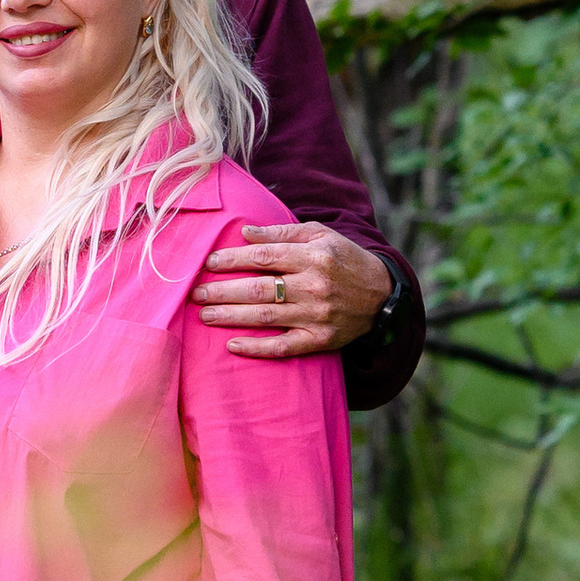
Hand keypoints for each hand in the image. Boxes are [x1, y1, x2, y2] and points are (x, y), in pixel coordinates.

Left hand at [195, 222, 390, 361]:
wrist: (382, 295)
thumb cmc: (344, 259)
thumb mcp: (320, 235)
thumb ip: (283, 232)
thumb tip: (245, 233)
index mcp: (314, 256)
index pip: (264, 257)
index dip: (233, 260)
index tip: (209, 263)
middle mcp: (314, 286)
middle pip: (259, 288)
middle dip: (223, 291)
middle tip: (196, 293)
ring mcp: (317, 316)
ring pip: (266, 317)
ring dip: (231, 317)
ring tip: (204, 315)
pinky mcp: (320, 340)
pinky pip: (283, 347)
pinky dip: (257, 348)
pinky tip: (233, 345)